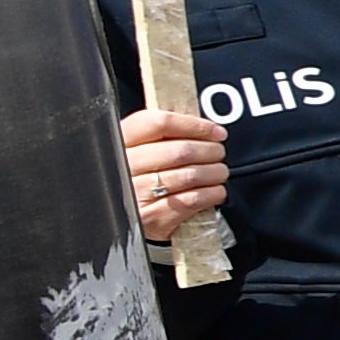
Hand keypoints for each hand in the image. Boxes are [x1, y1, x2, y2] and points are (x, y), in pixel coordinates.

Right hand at [120, 108, 227, 248]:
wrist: (123, 217)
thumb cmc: (139, 176)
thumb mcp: (139, 149)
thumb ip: (161, 133)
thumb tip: (199, 121)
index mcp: (120, 142)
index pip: (158, 123)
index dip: (193, 125)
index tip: (215, 131)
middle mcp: (123, 167)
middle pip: (179, 151)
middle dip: (210, 151)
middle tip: (218, 153)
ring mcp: (134, 194)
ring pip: (189, 176)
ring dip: (214, 173)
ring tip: (219, 172)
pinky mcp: (148, 218)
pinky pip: (191, 201)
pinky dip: (212, 194)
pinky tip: (215, 191)